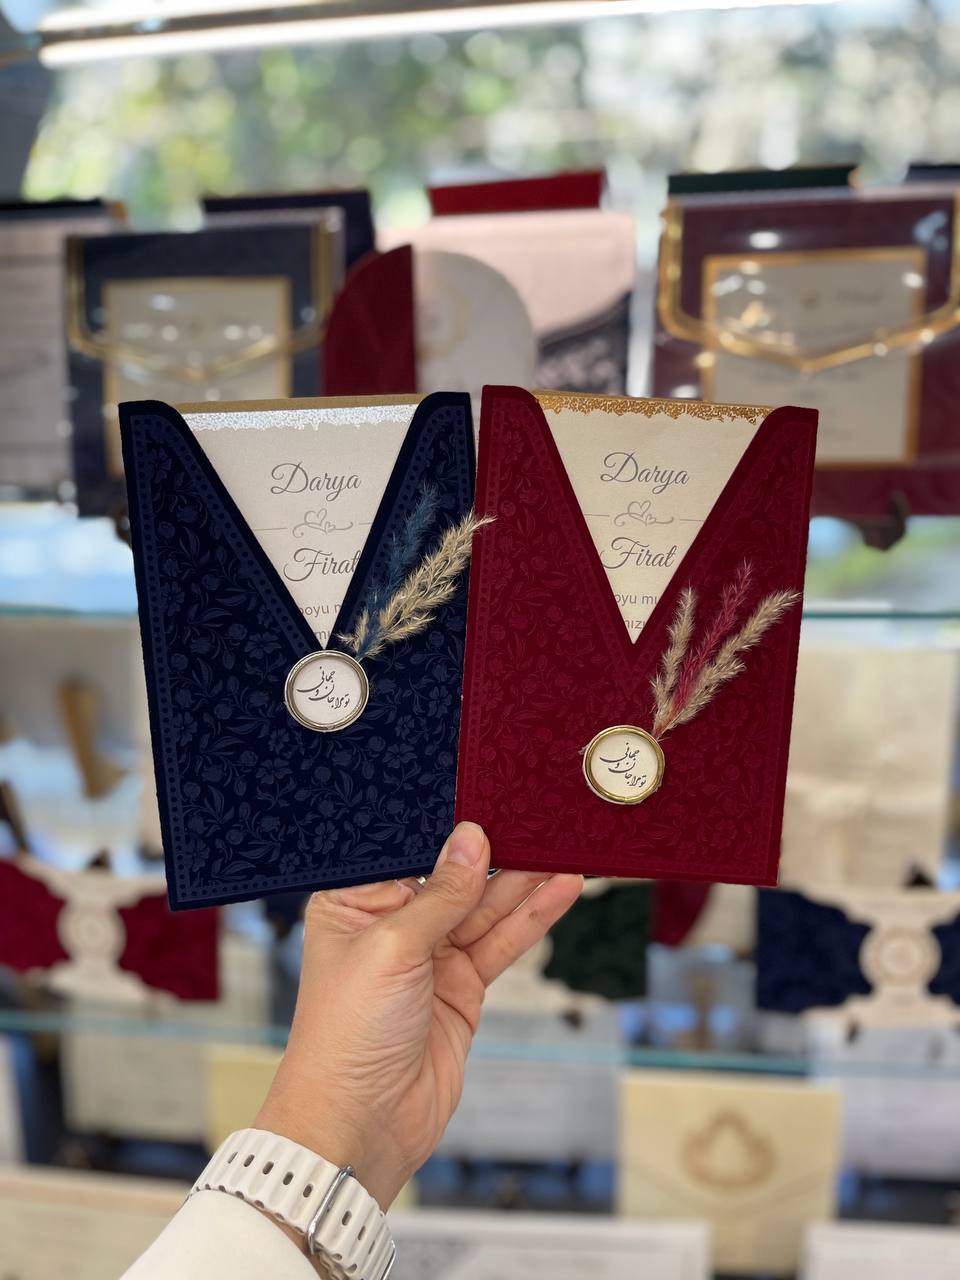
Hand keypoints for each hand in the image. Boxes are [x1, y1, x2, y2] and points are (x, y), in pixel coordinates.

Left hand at [256, 822, 581, 1207]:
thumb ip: (440, 895)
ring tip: (561, 850)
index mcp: (353, 903)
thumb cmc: (346, 1036)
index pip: (406, 852)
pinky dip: (531, 919)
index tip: (486, 799)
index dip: (445, 829)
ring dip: (523, 882)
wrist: (361, 1126)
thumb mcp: (392, 949)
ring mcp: (429, 957)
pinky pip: (500, 943)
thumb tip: (472, 841)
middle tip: (536, 822)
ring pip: (484, 908)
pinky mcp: (460, 988)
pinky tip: (559, 890)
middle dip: (494, 853)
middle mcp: (391, 925)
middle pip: (452, 877)